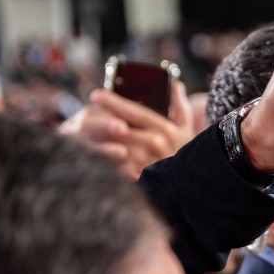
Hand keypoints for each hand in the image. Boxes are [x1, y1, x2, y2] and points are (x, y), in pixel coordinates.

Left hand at [58, 81, 194, 178]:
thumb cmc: (187, 156)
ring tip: (83, 134)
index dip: (112, 101)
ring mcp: (144, 163)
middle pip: (117, 128)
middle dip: (99, 120)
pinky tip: (90, 155)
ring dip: (96, 140)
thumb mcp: (187, 131)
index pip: (133, 111)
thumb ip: (180, 107)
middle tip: (83, 113)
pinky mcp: (136, 179)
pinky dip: (100, 159)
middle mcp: (154, 144)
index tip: (95, 95)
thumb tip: (176, 85)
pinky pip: (111, 166)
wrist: (190, 188)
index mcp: (165, 129)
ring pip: (111, 147)